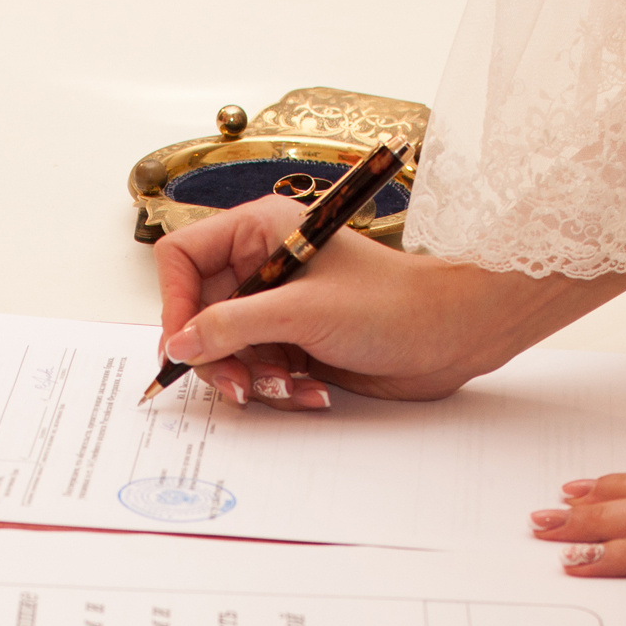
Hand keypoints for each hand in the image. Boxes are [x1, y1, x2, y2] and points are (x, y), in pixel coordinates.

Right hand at [152, 196, 623, 409]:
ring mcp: (277, 308)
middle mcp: (261, 267)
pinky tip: (312, 392)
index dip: (174, 304)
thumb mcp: (303, 311)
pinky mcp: (293, 344)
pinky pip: (258, 373)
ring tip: (290, 386)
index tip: (185, 345)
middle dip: (218, 357)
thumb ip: (233, 327)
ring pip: (226, 353)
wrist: (450, 334)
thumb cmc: (393, 303)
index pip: (182, 259)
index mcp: (258, 232)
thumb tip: (180, 344)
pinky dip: (278, 390)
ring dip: (252, 380)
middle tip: (240, 385)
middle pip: (198, 316)